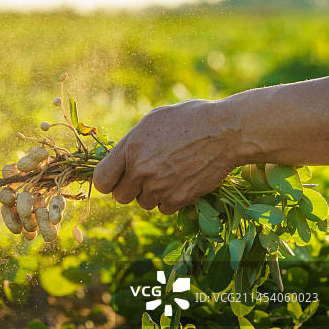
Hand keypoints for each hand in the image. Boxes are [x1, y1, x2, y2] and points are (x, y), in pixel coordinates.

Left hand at [92, 99, 236, 213]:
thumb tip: (120, 159)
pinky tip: (181, 182)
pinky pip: (164, 208)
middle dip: (130, 188)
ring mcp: (159, 187)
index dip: (107, 181)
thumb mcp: (154, 121)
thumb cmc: (190, 119)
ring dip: (151, 194)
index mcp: (130, 148)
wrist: (227, 132)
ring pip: (143, 203)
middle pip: (120, 196)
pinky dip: (170, 199)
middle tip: (145, 176)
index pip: (102, 179)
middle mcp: (141, 170)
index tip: (114, 178)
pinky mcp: (178, 198)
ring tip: (168, 174)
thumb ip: (132, 143)